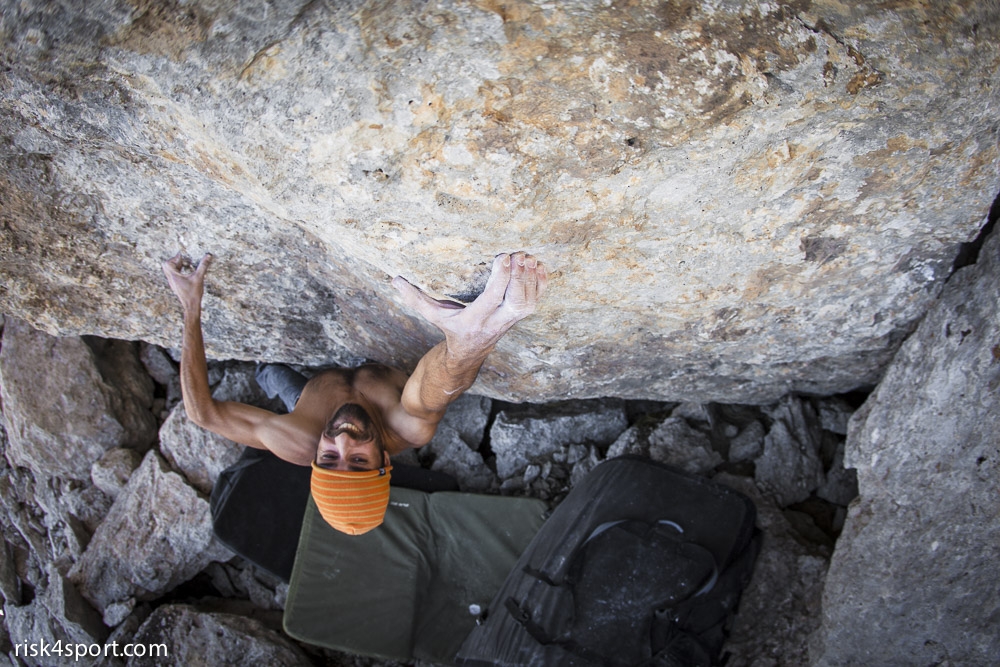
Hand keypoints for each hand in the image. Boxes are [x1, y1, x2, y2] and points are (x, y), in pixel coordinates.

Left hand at [162, 252, 212, 313]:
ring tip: (185, 265)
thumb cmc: (193, 293)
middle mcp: (171, 279)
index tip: (182, 255)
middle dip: (174, 261)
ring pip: (169, 271)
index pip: (168, 263)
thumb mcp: (199, 277)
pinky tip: (186, 273)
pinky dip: (177, 271)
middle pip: (166, 266)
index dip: (175, 258)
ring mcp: (172, 283)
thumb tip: (208, 256)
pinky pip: (173, 276)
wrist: (191, 306)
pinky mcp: (175, 286)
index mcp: (174, 276)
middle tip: (182, 259)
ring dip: (175, 266)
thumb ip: (203, 266)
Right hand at [393, 251, 546, 353]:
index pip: (492, 298)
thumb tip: (393, 279)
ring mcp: (510, 322)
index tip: (502, 257)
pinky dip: (541, 284)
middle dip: (521, 278)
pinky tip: (539, 267)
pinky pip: (536, 302)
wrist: (468, 355)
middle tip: (520, 255)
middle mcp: (496, 322)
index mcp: (475, 319)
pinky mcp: (518, 318)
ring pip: (529, 303)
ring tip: (529, 257)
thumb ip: (415, 298)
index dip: (500, 278)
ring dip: (531, 279)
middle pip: (517, 302)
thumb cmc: (450, 330)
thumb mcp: (432, 315)